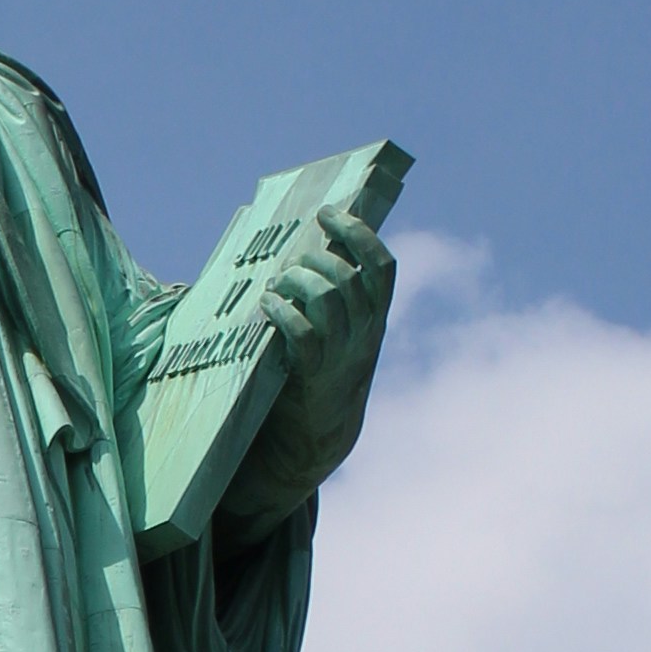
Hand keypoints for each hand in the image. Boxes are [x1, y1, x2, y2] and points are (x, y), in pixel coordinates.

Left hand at [226, 198, 394, 532]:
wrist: (317, 438)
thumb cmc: (320, 371)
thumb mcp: (341, 334)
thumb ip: (333, 297)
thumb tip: (305, 247)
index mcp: (375, 318)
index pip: (383, 267)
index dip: (359, 234)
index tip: (330, 213)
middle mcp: (364, 335)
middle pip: (350, 278)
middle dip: (317, 258)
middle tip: (293, 259)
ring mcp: (340, 356)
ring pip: (328, 300)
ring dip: (297, 281)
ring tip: (277, 282)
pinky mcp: (312, 376)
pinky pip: (302, 335)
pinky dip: (283, 312)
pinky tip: (268, 304)